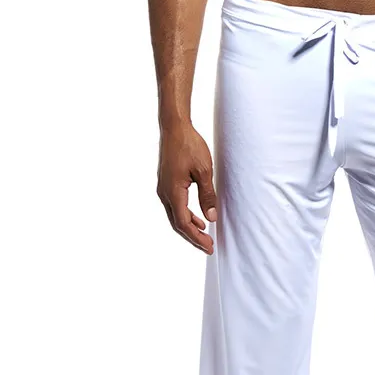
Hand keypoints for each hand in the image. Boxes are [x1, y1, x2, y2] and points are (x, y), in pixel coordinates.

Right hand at [156, 124, 216, 253]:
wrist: (174, 127)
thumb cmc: (189, 145)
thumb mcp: (204, 171)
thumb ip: (208, 196)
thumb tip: (211, 217)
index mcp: (173, 192)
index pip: (184, 223)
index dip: (196, 238)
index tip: (209, 246)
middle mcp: (164, 193)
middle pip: (177, 224)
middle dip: (193, 237)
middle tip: (208, 246)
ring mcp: (163, 189)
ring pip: (175, 216)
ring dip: (189, 228)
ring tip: (204, 236)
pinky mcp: (166, 184)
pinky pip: (175, 207)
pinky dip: (186, 216)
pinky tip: (198, 218)